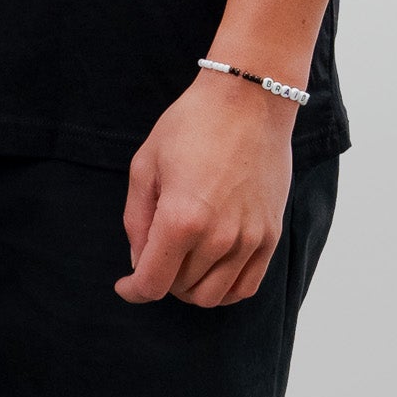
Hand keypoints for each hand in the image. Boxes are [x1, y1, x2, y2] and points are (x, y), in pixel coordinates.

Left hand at [116, 68, 297, 307]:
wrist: (249, 101)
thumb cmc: (192, 125)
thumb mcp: (145, 166)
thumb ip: (136, 221)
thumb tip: (138, 261)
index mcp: (181, 219)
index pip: (152, 283)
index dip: (133, 291)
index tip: (125, 286)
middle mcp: (218, 237)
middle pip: (181, 290)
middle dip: (160, 280)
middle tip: (155, 254)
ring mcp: (250, 239)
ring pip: (212, 296)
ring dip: (190, 287)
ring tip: (182, 262)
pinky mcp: (270, 235)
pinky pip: (246, 286)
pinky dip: (224, 290)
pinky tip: (210, 271)